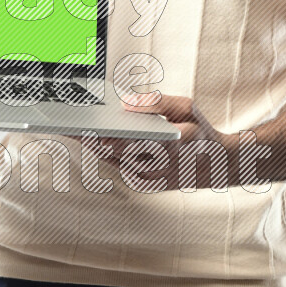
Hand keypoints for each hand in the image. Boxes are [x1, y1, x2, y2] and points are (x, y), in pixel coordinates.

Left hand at [76, 94, 229, 191]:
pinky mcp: (145, 184)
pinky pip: (119, 167)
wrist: (216, 166)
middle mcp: (157, 166)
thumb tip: (127, 102)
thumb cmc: (200, 131)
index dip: (105, 136)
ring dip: (93, 146)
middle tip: (69, 125)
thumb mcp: (187, 107)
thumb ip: (157, 102)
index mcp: (169, 145)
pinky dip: (104, 154)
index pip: (131, 141)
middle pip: (115, 151)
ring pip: (113, 161)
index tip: (86, 128)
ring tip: (73, 130)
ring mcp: (151, 178)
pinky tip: (90, 140)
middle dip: (91, 138)